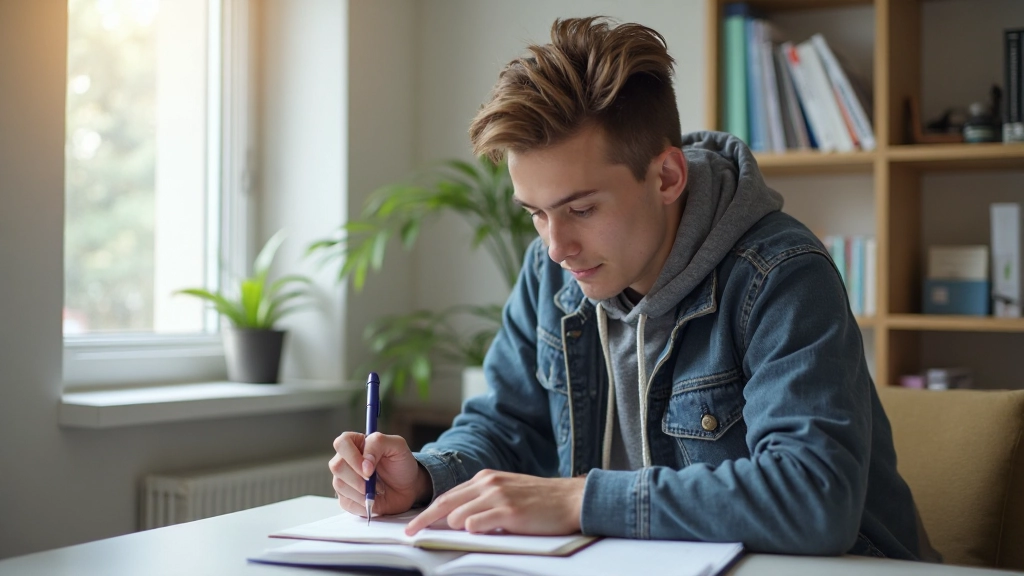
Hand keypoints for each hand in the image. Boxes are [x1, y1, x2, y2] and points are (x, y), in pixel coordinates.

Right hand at [329, 431, 431, 516]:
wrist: (408, 487)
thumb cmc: (401, 464)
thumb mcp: (398, 446)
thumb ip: (378, 444)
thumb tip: (364, 463)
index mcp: (356, 442)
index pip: (341, 443)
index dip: (352, 457)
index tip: (369, 470)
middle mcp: (346, 459)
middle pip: (337, 466)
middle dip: (357, 478)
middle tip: (373, 482)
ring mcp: (343, 479)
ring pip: (339, 485)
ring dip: (361, 492)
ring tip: (377, 490)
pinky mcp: (346, 497)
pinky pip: (345, 503)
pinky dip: (362, 504)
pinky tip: (373, 499)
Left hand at [404, 470, 585, 535]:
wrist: (570, 499)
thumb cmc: (540, 500)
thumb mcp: (507, 491)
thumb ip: (483, 500)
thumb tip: (457, 518)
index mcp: (486, 478)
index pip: (448, 495)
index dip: (428, 511)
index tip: (413, 523)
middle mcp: (488, 484)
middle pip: (445, 504)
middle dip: (424, 520)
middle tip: (410, 533)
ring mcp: (498, 497)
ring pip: (458, 515)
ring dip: (453, 529)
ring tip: (455, 537)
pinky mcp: (509, 512)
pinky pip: (477, 523)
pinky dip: (471, 530)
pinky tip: (473, 533)